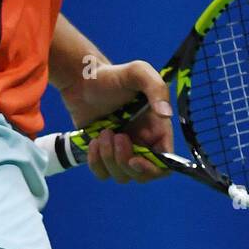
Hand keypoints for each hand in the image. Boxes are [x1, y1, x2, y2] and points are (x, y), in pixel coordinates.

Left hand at [70, 60, 173, 183]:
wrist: (82, 80)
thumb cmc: (112, 76)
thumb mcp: (138, 72)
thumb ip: (156, 89)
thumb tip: (166, 115)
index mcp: (156, 130)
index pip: (164, 163)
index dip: (152, 168)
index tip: (135, 159)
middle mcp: (142, 144)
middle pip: (142, 175)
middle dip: (125, 161)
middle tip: (116, 136)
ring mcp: (122, 151)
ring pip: (122, 176)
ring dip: (109, 159)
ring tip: (103, 133)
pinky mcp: (103, 155)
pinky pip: (103, 174)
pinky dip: (96, 163)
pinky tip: (92, 142)